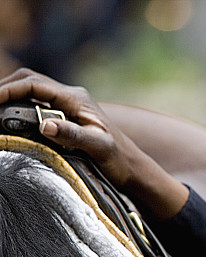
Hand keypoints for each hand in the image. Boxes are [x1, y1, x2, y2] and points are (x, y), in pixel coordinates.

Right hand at [0, 68, 188, 218]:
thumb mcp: (99, 148)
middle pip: (28, 81)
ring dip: (10, 97)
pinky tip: (9, 121)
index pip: (34, 84)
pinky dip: (17, 108)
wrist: (133, 168)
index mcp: (77, 99)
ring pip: (30, 91)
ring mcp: (68, 106)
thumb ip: (73, 135)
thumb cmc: (119, 160)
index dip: (8, 89)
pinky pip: (35, 104)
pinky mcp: (65, 116)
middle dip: (4, 89)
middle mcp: (71, 97)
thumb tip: (45, 125)